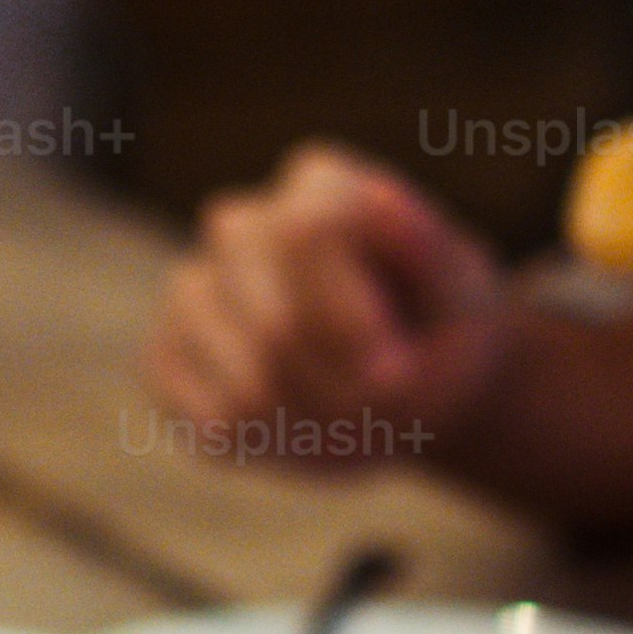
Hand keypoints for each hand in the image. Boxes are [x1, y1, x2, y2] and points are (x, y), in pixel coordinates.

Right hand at [141, 144, 515, 472]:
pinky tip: (299, 429)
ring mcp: (192, 290)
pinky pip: (208, 423)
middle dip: (343, 390)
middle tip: (385, 411)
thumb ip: (430, 249)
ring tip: (348, 423)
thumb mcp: (465, 293)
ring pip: (243, 386)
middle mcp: (241, 226)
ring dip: (314, 428)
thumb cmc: (439, 331)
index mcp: (316, 185)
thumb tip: (377, 197)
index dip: (349, 319)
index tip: (396, 375)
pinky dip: (267, 447)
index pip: (303, 237)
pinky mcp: (167, 357)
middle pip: (274, 326)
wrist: (403, 384)